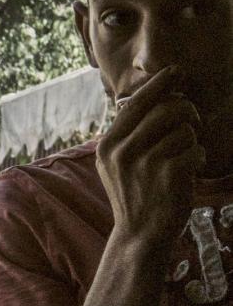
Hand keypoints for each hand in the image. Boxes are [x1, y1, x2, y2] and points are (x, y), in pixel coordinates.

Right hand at [96, 66, 202, 250]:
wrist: (139, 235)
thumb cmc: (136, 194)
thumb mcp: (117, 164)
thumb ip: (130, 134)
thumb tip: (160, 96)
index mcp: (107, 145)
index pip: (137, 103)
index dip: (160, 84)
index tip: (176, 70)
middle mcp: (121, 151)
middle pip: (167, 109)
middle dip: (188, 112)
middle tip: (193, 124)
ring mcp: (144, 163)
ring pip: (185, 129)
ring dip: (192, 141)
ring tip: (184, 157)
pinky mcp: (168, 174)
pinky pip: (196, 149)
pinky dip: (198, 159)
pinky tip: (188, 174)